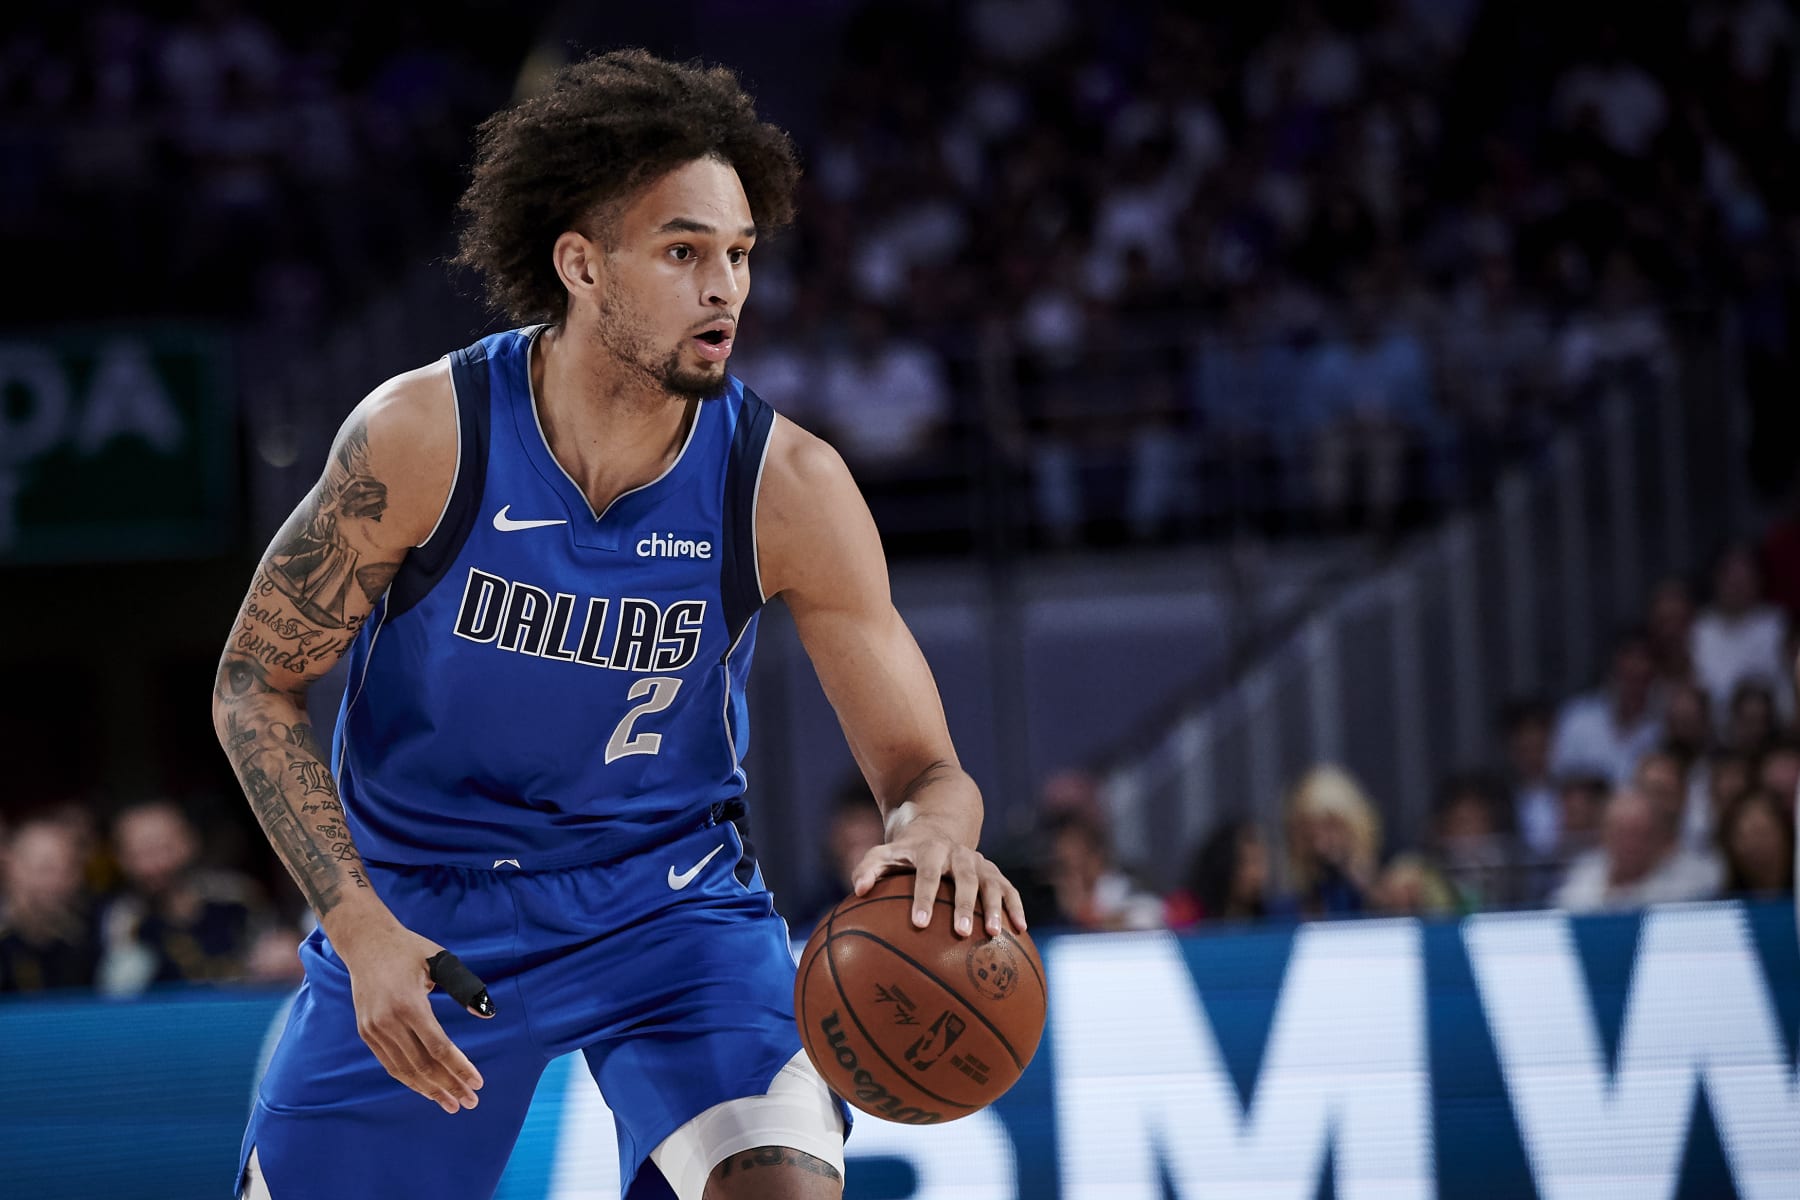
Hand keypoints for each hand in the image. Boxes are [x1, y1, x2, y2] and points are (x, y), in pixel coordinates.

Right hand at [336, 919, 490, 1113]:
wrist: (366, 942)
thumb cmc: (410, 950)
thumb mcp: (442, 961)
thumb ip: (465, 988)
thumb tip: (487, 1014)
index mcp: (409, 1004)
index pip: (439, 1047)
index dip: (459, 1068)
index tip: (477, 1084)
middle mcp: (388, 1021)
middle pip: (423, 1065)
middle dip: (449, 1086)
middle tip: (470, 1102)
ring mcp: (373, 1029)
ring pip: (405, 1070)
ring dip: (430, 1090)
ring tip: (451, 1103)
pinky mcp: (366, 1032)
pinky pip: (390, 1064)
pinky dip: (410, 1079)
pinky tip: (427, 1088)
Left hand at [851, 831, 1027, 938]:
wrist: (938, 827)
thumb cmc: (905, 852)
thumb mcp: (884, 853)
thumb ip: (868, 868)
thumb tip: (858, 891)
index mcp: (931, 850)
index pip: (927, 874)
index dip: (923, 898)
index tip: (918, 923)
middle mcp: (959, 854)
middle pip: (963, 879)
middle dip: (963, 906)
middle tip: (960, 933)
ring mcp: (980, 863)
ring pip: (991, 883)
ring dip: (993, 908)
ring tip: (993, 934)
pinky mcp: (995, 872)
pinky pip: (1009, 889)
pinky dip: (1016, 907)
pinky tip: (1021, 930)